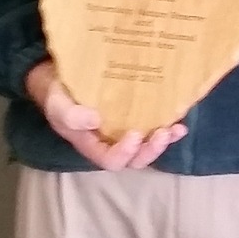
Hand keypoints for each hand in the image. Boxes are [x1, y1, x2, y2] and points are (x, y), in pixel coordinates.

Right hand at [24, 60, 185, 170]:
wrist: (63, 77)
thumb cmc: (59, 95)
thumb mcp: (58, 105)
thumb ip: (71, 115)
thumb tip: (96, 120)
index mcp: (93, 145)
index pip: (111, 160)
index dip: (125, 152)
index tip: (134, 134)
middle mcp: (112, 143)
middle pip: (135, 159)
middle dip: (151, 150)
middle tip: (163, 134)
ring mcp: (125, 131)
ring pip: (147, 146)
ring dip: (164, 141)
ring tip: (177, 129)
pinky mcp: (136, 116)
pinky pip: (154, 127)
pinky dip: (168, 126)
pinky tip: (180, 119)